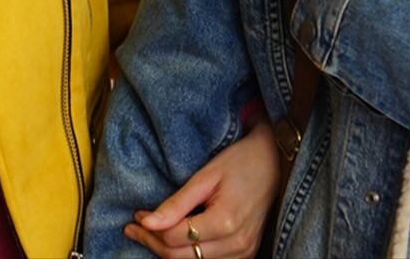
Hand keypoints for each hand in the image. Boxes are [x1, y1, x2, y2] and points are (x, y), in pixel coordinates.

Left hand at [123, 120, 279, 257]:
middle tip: (135, 226)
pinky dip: (190, 255)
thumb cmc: (240, 161)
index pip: (175, 238)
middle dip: (153, 243)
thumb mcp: (206, 175)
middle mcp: (237, 244)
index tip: (136, 215)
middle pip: (181, 257)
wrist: (274, 161)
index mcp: (226, 221)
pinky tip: (176, 240)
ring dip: (168, 252)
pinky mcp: (246, 254)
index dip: (150, 230)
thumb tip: (147, 221)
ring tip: (152, 233)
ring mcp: (243, 253)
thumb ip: (177, 202)